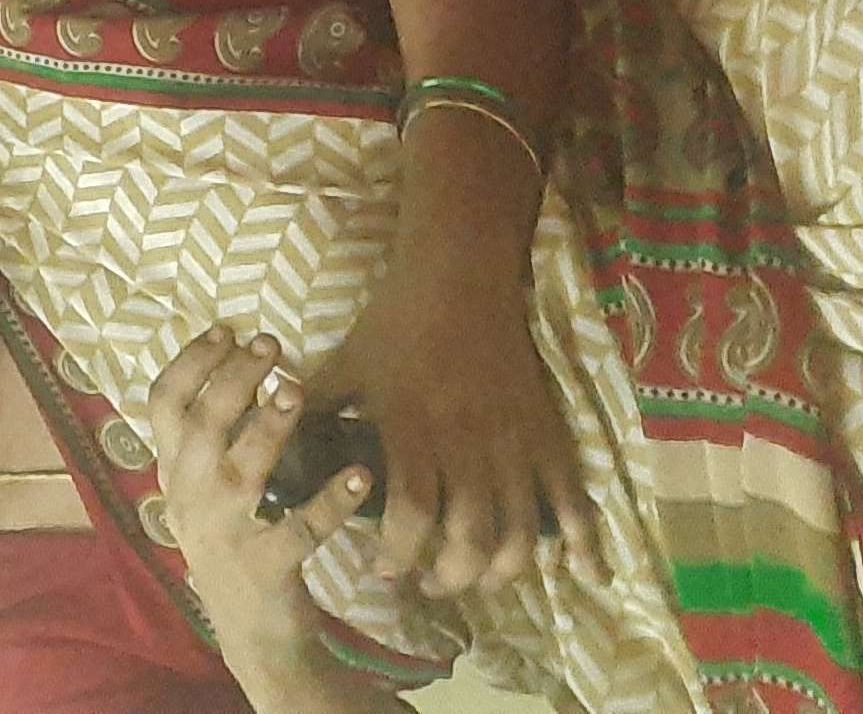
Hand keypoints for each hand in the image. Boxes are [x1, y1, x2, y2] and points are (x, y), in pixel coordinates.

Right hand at [146, 329, 369, 660]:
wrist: (253, 636)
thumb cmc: (237, 544)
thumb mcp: (208, 492)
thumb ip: (216, 438)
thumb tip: (243, 366)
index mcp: (174, 474)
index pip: (162, 405)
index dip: (190, 362)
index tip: (225, 328)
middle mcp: (190, 500)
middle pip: (202, 427)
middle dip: (232, 378)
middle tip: (269, 344)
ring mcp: (225, 536)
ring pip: (241, 473)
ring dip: (268, 427)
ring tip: (295, 390)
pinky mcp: (266, 570)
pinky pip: (299, 530)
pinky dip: (330, 501)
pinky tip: (359, 476)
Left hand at [307, 271, 601, 601]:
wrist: (458, 277)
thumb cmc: (395, 322)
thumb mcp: (346, 363)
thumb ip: (314, 407)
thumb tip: (273, 438)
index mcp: (414, 432)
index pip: (412, 515)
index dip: (400, 554)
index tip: (383, 572)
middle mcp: (468, 448)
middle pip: (471, 539)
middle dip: (451, 576)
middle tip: (431, 585)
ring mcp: (514, 445)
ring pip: (520, 532)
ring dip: (503, 571)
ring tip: (481, 580)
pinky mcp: (547, 436)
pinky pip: (573, 499)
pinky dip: (585, 542)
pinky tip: (589, 575)